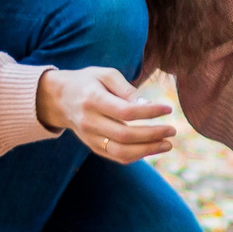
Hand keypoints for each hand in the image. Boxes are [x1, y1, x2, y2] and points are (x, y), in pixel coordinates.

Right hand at [37, 65, 176, 162]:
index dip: (150, 112)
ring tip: (167, 144)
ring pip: (120, 152)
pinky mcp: (92, 147)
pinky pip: (116, 157)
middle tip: (173, 131)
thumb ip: (126, 88)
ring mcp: (90, 137)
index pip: (125, 111)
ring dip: (147, 151)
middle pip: (125, 135)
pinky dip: (137, 156)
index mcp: (93, 100)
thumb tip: (147, 105)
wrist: (59, 99)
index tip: (168, 109)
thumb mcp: (105, 74)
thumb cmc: (88, 82)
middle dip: (153, 135)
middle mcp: (89, 122)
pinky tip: (152, 148)